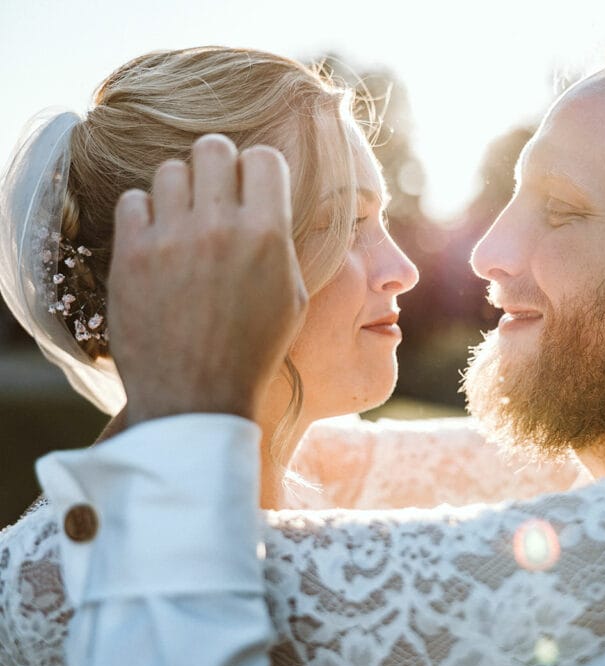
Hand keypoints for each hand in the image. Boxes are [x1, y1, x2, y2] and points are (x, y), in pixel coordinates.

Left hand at [108, 134, 306, 425]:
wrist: (197, 397)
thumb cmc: (253, 350)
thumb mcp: (292, 296)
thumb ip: (283, 241)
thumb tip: (273, 200)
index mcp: (268, 235)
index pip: (263, 158)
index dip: (259, 170)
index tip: (253, 188)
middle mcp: (220, 227)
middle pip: (214, 148)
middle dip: (218, 167)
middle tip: (216, 195)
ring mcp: (171, 238)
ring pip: (171, 170)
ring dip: (181, 190)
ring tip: (185, 221)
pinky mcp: (131, 254)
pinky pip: (134, 200)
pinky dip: (146, 215)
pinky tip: (158, 241)